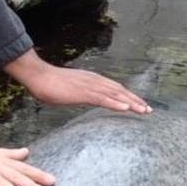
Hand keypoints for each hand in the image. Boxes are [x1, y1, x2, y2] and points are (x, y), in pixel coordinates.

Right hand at [5, 49, 151, 113]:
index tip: (139, 104)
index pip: (114, 88)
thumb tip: (84, 99)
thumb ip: (79, 93)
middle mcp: (93, 80)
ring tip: (143, 110)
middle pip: (119, 91)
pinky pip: (102, 99)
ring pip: (115, 94)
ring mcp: (88, 86)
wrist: (38, 75)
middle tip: (149, 110)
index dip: (128, 96)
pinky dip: (115, 104)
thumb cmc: (49, 83)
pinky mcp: (82, 92)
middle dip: (135, 100)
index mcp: (91, 79)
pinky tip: (125, 109)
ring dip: (131, 103)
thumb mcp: (68, 89)